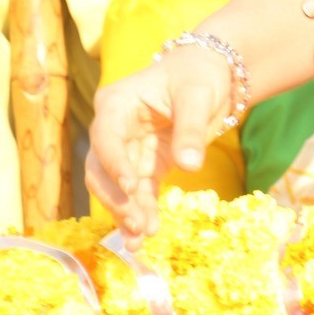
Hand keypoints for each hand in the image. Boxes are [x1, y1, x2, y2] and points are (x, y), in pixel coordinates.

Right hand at [85, 49, 230, 246]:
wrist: (211, 76)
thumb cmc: (199, 75)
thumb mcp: (198, 95)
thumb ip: (191, 128)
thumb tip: (189, 166)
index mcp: (117, 103)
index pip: (106, 137)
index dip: (115, 164)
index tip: (132, 188)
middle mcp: (114, 129)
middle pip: (101, 169)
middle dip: (117, 198)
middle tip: (138, 223)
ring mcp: (127, 150)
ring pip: (116, 188)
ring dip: (126, 213)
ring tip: (140, 239)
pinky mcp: (144, 166)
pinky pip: (137, 194)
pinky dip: (140, 214)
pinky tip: (144, 238)